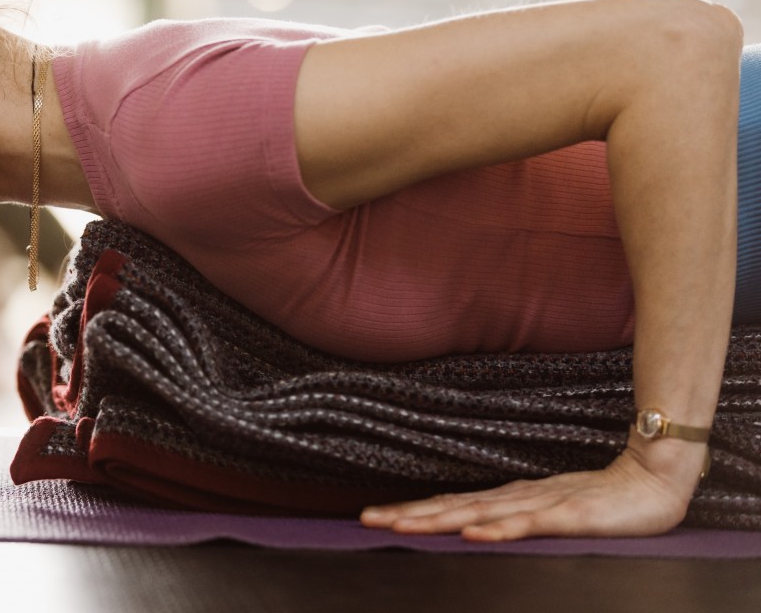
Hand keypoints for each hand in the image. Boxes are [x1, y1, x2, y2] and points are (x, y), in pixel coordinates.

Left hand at [359, 442, 704, 540]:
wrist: (652, 481)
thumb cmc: (598, 500)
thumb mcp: (542, 511)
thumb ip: (507, 517)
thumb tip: (464, 525)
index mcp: (506, 497)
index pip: (448, 504)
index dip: (409, 511)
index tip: (370, 517)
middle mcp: (514, 497)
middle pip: (451, 507)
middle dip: (408, 515)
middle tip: (366, 520)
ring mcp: (540, 504)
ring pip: (478, 513)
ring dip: (438, 520)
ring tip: (402, 527)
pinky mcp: (568, 516)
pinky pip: (528, 524)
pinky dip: (498, 529)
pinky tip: (473, 535)